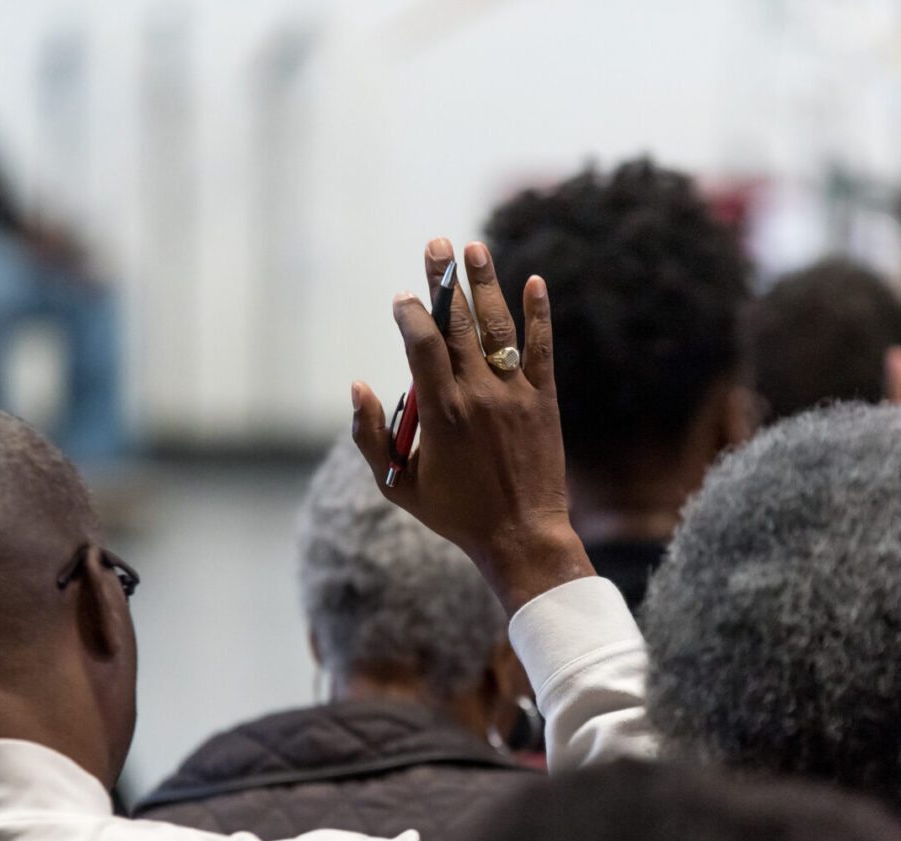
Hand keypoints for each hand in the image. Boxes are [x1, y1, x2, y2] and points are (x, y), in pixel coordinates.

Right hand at [352, 238, 593, 614]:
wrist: (521, 535)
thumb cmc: (454, 514)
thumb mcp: (397, 485)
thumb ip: (370, 435)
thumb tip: (357, 385)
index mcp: (440, 412)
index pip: (421, 344)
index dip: (410, 314)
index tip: (402, 297)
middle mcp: (477, 395)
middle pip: (457, 324)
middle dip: (443, 281)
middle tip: (436, 244)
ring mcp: (514, 394)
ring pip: (498, 327)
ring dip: (486, 284)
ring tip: (474, 248)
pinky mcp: (543, 401)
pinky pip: (542, 349)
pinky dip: (539, 314)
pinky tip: (536, 282)